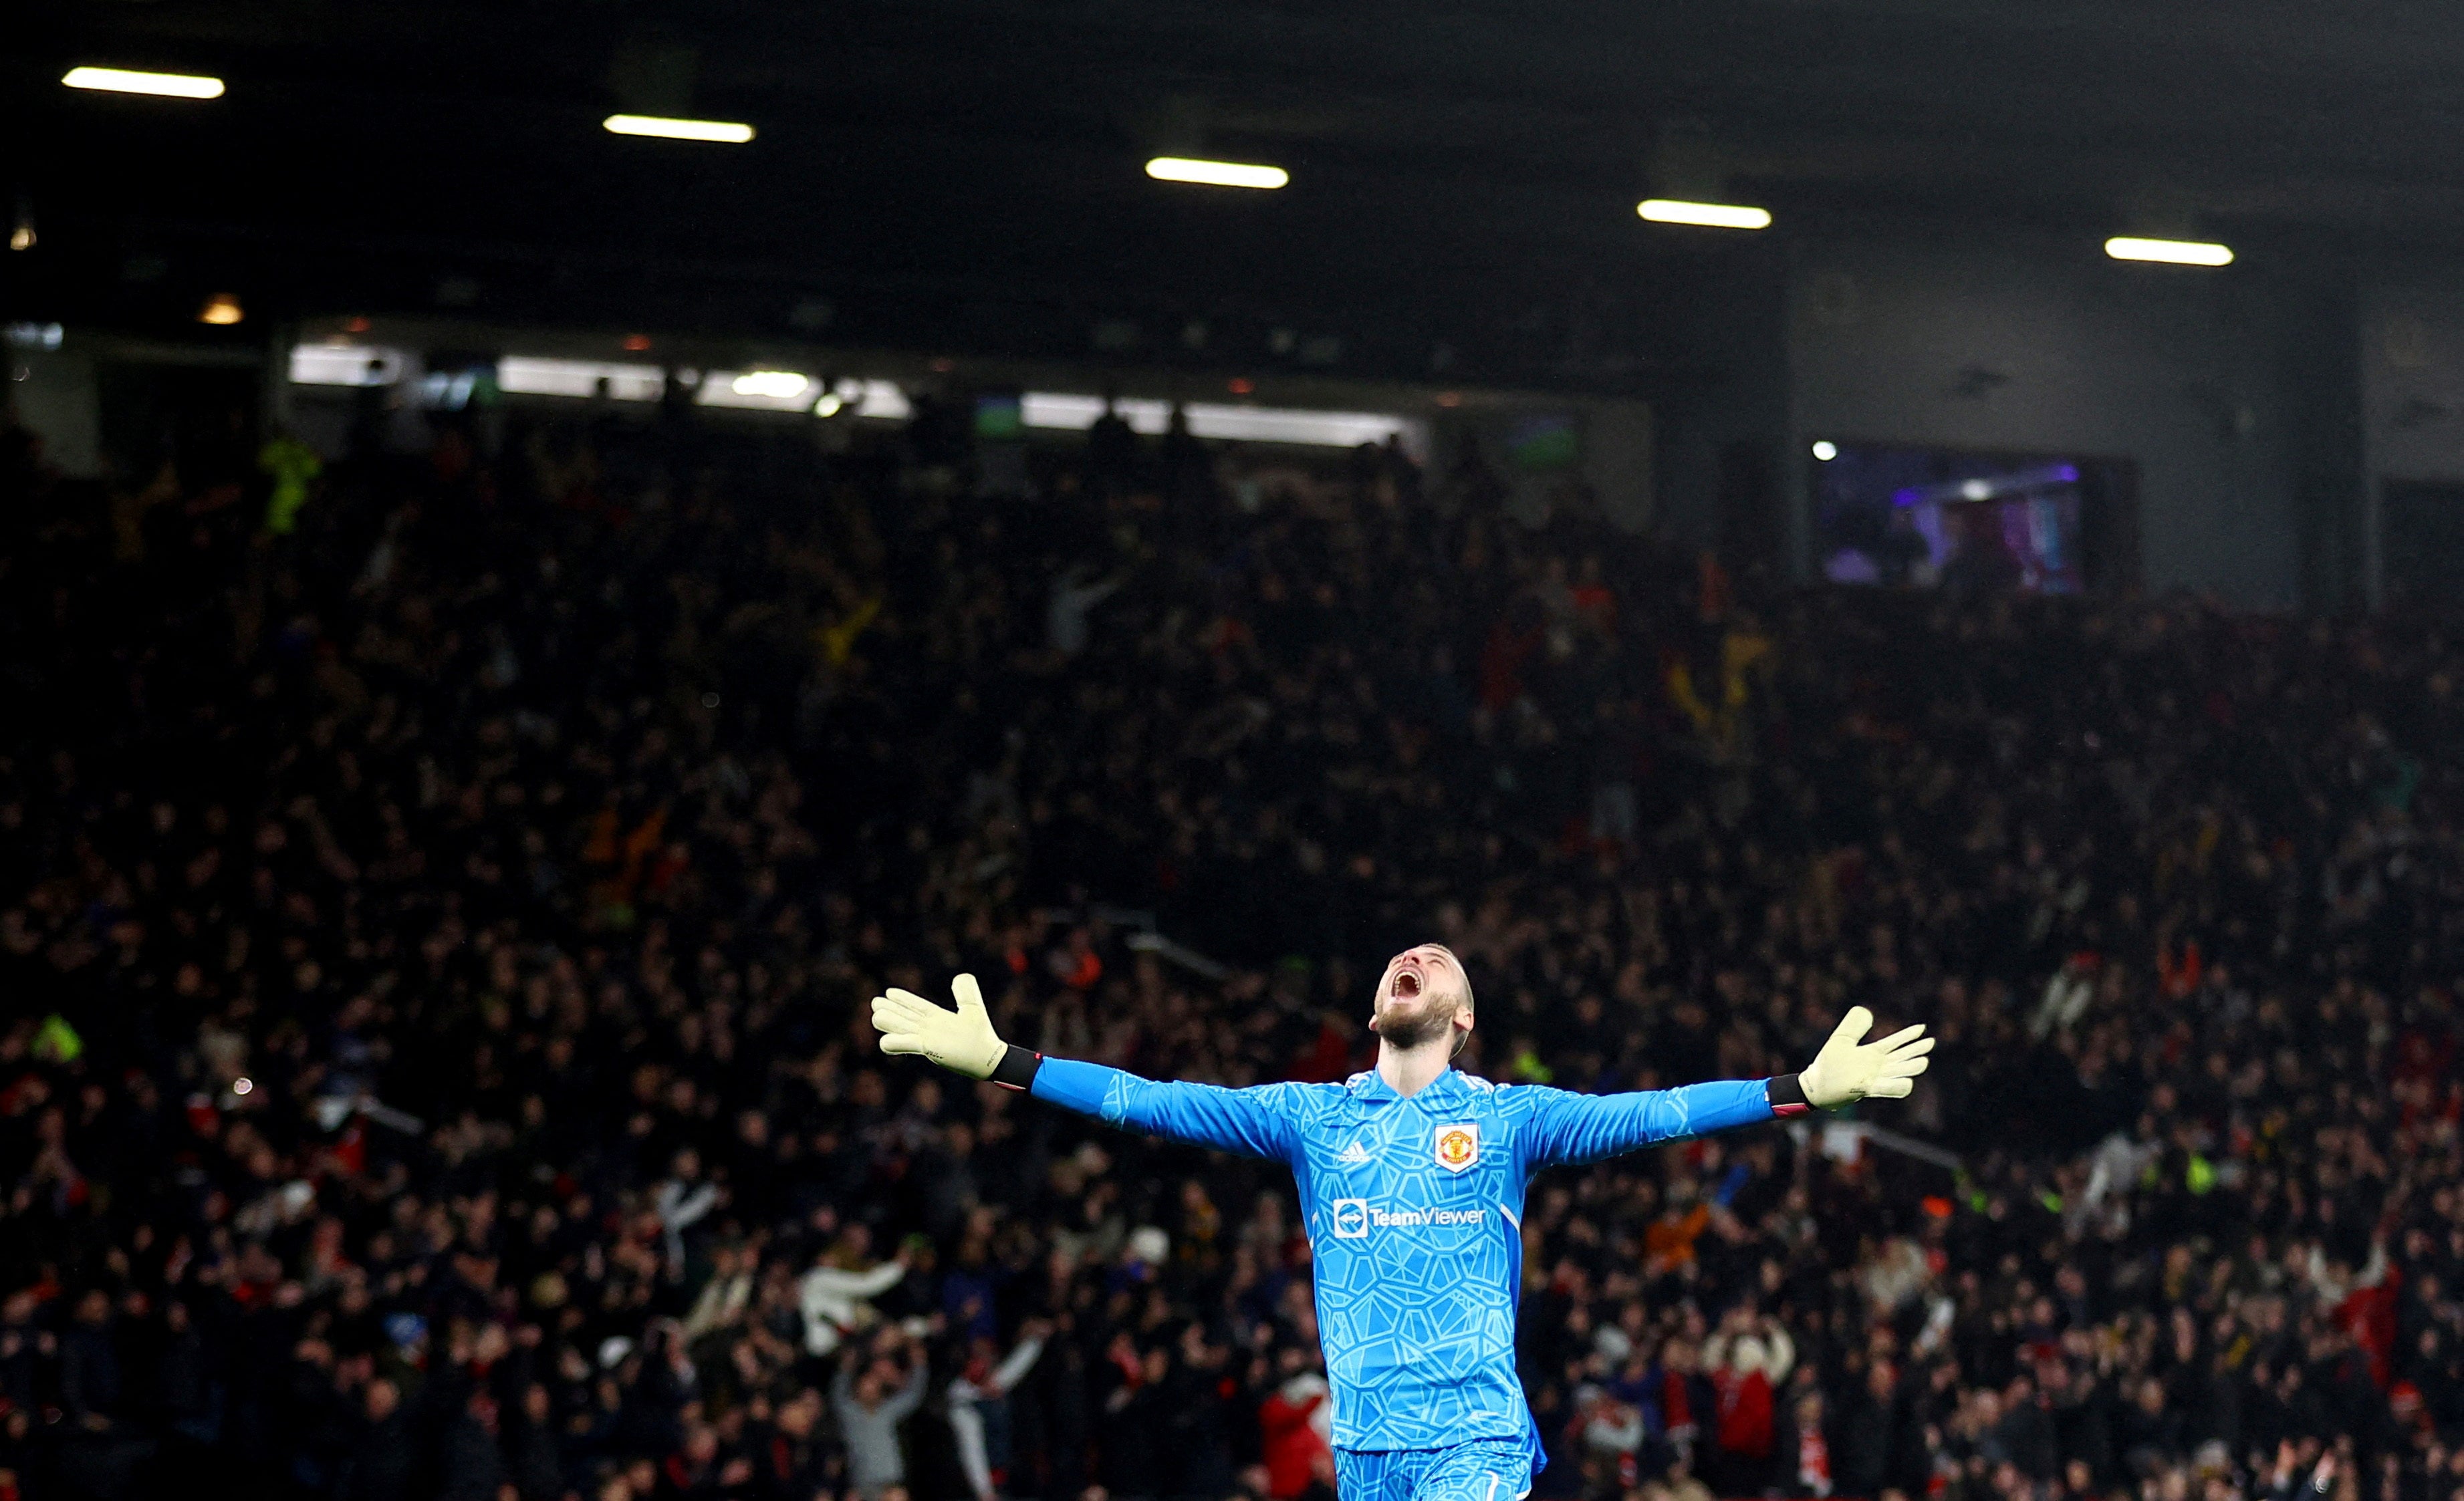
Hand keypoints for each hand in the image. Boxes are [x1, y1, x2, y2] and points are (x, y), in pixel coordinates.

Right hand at [871, 974, 1008, 1079]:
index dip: (904, 999)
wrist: (989, 1057)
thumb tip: (959, 976)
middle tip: (875, 1002)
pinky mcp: (929, 1050)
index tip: (889, 992)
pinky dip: (896, 1043)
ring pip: (903, 1029)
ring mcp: (928, 1040)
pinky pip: (909, 1044)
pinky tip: (885, 1042)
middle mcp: (930, 1029)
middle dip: (891, 1010)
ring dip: (890, 1023)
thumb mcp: (973, 1008)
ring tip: (877, 1016)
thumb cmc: (982, 1036)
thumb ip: (966, 992)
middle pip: (905, 1017)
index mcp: (938, 1018)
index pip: (917, 1006)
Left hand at [1798, 1006, 1933, 1108]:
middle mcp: (1876, 1067)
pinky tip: (1907, 1083)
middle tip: (1930, 1043)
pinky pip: (1885, 1088)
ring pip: (1898, 1073)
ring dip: (1910, 1068)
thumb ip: (1853, 1026)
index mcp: (1872, 1054)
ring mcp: (1873, 1078)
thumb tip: (1868, 1014)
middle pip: (1902, 1057)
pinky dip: (1895, 1086)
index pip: (1895, 1043)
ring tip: (1923, 1062)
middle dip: (1915, 1050)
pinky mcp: (1865, 1088)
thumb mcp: (1841, 1040)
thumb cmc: (1827, 1064)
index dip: (1908, 1035)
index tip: (1922, 1027)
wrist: (1815, 1085)